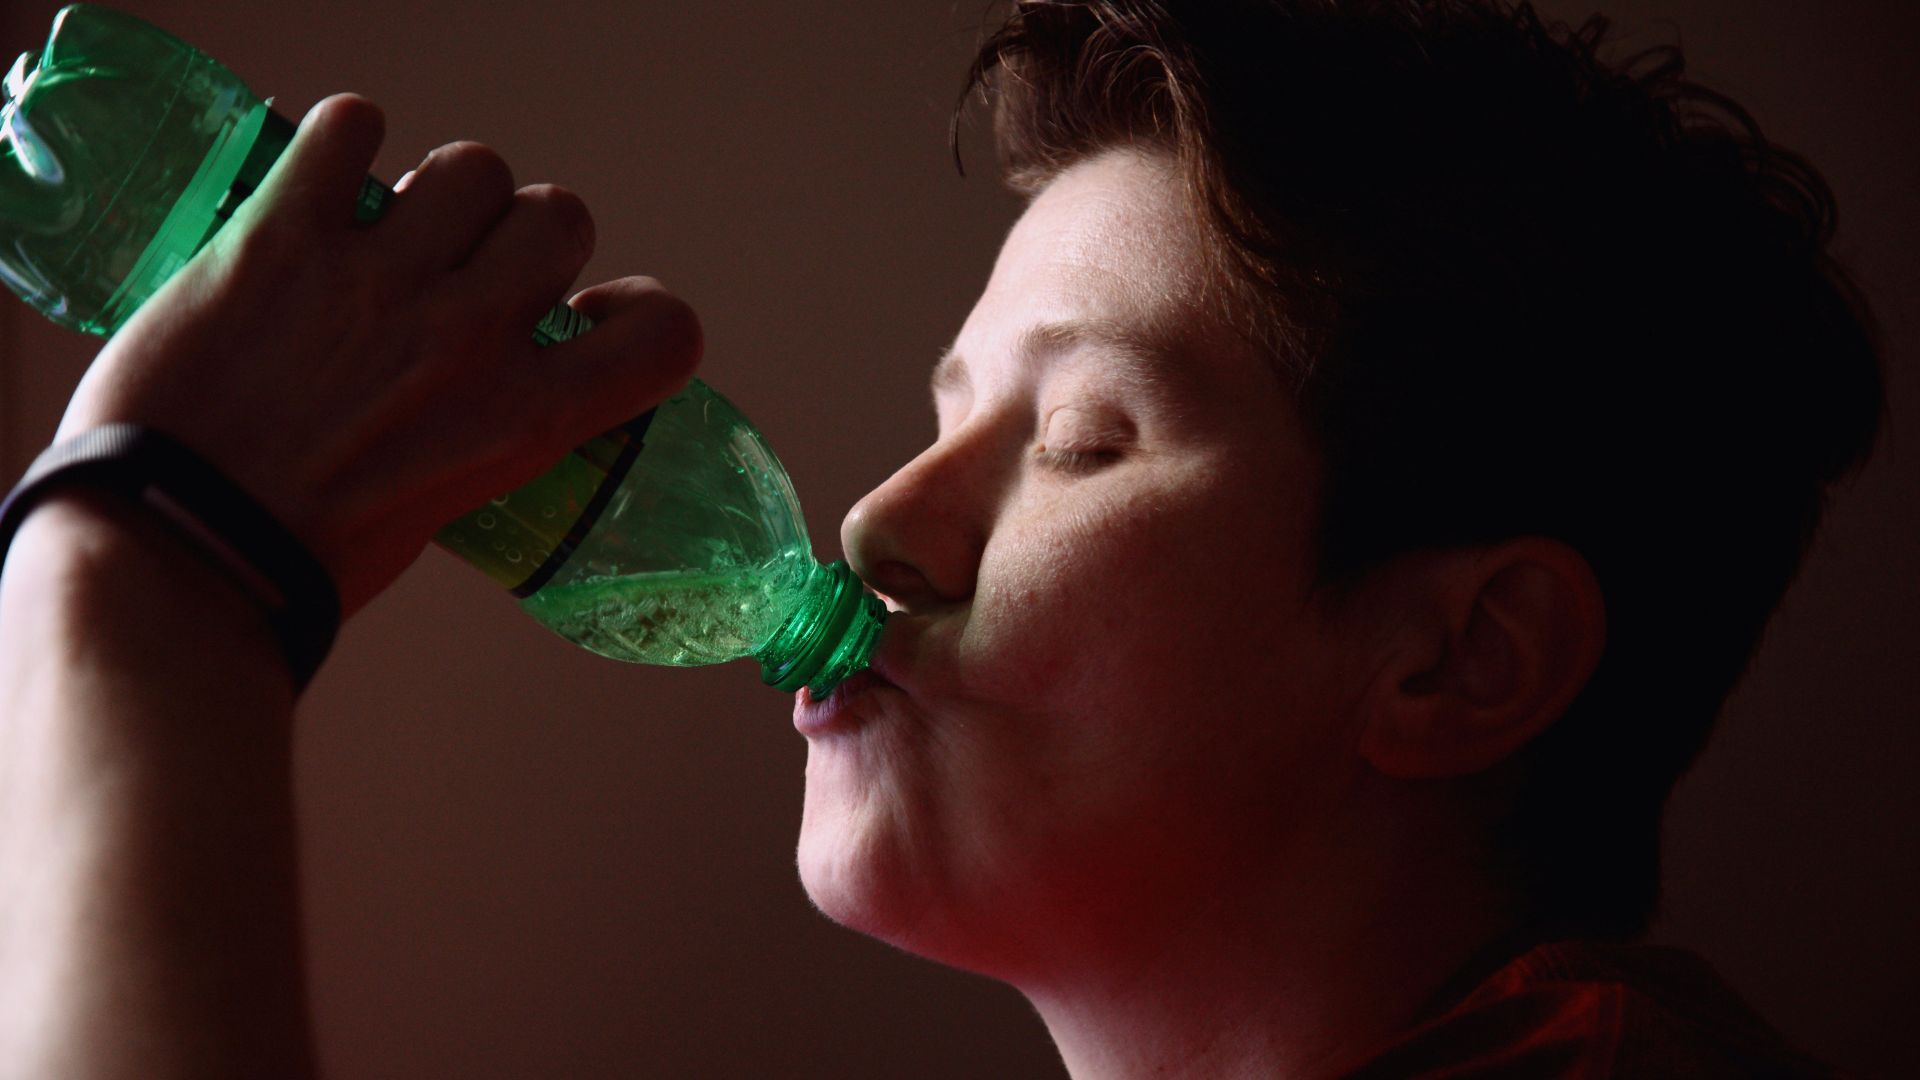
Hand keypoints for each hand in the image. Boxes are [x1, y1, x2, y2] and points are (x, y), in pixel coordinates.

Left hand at [54, 94, 702, 615]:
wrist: (178, 554)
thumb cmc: (302, 559)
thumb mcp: (448, 511)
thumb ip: (481, 436)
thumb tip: (478, 392)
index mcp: (523, 420)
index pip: (663, 332)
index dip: (637, 310)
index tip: (587, 316)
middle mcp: (469, 337)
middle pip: (558, 216)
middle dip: (523, 236)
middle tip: (470, 268)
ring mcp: (377, 281)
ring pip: (469, 167)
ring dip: (441, 190)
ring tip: (395, 224)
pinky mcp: (282, 239)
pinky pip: (347, 127)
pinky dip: (344, 137)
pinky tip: (329, 173)